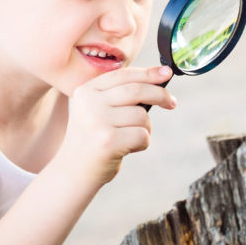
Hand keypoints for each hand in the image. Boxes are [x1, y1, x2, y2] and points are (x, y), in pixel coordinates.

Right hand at [52, 66, 176, 185]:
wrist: (74, 171)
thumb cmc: (94, 138)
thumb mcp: (97, 110)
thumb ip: (120, 93)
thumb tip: (160, 76)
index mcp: (86, 90)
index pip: (123, 75)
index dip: (148, 73)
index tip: (167, 73)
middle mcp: (89, 103)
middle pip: (136, 90)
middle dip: (159, 94)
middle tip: (171, 103)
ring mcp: (97, 122)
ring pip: (142, 115)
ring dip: (147, 127)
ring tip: (133, 137)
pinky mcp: (108, 142)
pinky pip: (142, 135)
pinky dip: (143, 143)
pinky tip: (129, 148)